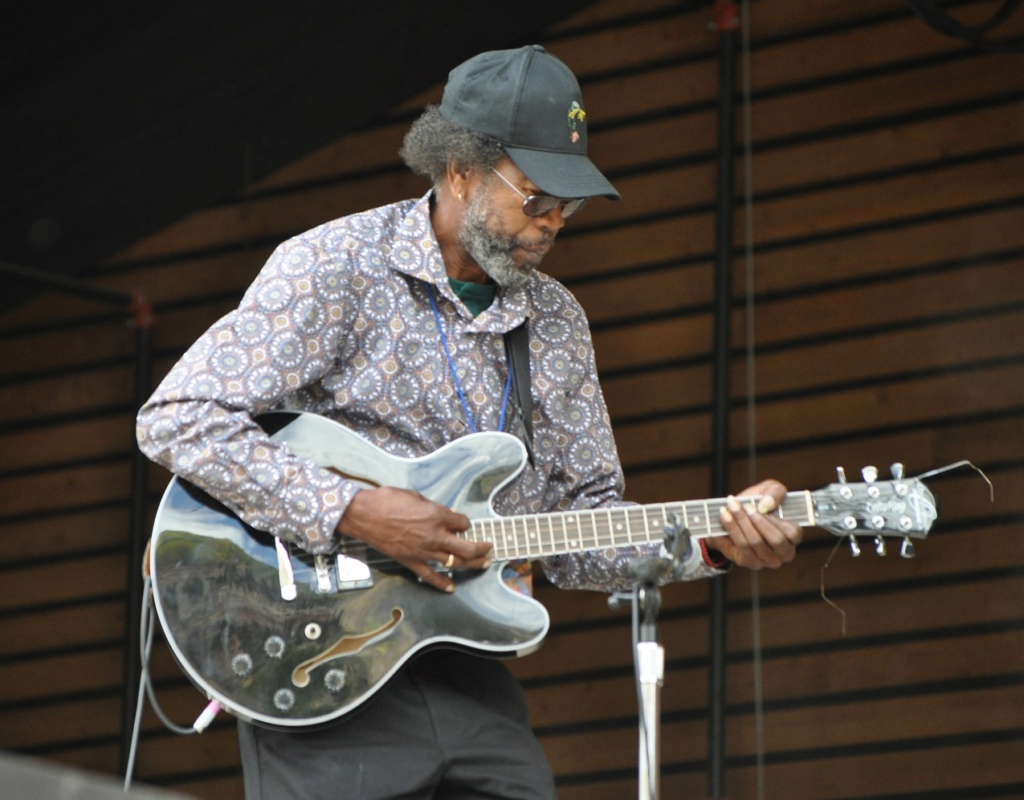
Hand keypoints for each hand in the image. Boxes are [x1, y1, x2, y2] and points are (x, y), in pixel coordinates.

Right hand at [337, 486, 492, 591]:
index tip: (463, 524)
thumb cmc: (388, 500)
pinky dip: (442, 584)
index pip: (463, 523)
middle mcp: (435, 536)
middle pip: (467, 548)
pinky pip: (431, 577)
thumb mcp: (416, 496)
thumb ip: (434, 507)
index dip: (465, 523)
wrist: (365, 515)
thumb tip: (444, 514)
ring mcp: (424, 552)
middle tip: (489, 547)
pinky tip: (451, 587)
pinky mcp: (411, 562)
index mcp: (437, 516)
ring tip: (483, 564)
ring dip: (472, 564)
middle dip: (482, 548)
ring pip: (455, 563)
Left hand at [706, 479, 802, 569]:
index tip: (762, 506)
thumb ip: (775, 492)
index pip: (793, 533)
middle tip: (746, 506)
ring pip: (755, 542)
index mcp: (792, 537)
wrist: (733, 515)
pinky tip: (725, 515)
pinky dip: (731, 528)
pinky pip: (741, 546)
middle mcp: (783, 553)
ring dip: (742, 521)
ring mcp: (766, 561)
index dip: (778, 520)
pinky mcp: (748, 562)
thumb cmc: (757, 504)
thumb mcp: (769, 490)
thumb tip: (767, 504)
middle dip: (759, 520)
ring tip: (731, 506)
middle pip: (775, 539)